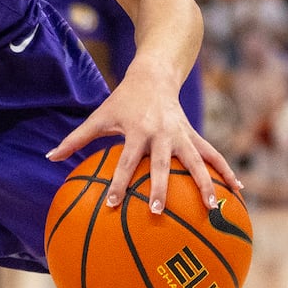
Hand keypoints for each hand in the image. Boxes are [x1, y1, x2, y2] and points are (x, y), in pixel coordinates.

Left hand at [46, 63, 241, 214]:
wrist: (153, 75)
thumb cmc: (122, 101)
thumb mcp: (99, 116)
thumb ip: (75, 138)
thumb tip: (49, 157)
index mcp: (136, 131)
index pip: (125, 161)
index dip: (118, 183)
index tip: (113, 205)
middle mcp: (161, 134)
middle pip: (162, 165)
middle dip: (159, 189)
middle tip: (157, 212)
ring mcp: (181, 135)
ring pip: (196, 161)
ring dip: (205, 184)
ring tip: (212, 209)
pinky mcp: (194, 135)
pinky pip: (212, 155)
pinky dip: (226, 170)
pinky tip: (238, 191)